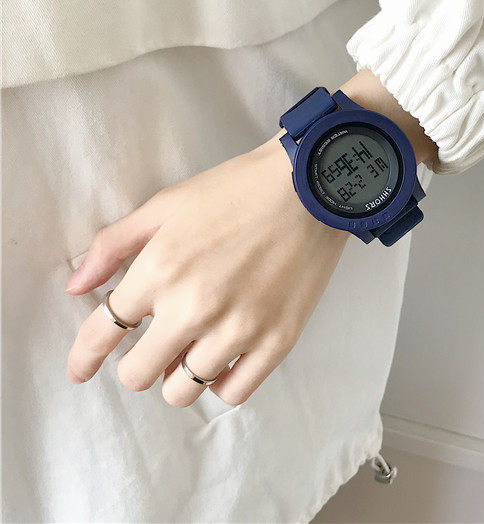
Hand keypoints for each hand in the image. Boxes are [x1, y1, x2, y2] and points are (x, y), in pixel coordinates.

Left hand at [65, 70, 435, 406]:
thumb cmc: (237, 190)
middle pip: (138, 374)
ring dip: (176, 375)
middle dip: (136, 362)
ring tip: (189, 350)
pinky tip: (221, 360)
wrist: (309, 187)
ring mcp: (239, 329)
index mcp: (160, 271)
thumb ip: (114, 244)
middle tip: (152, 344)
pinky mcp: (278, 340)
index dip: (83, 357)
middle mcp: (194, 308)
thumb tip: (78, 286)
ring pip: (183, 391)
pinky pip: (233, 393)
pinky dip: (218, 384)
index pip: (102, 333)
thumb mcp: (166, 204)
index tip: (81, 369)